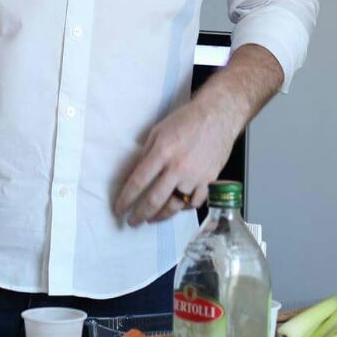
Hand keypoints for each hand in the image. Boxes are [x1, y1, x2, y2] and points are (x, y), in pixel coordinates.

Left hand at [114, 95, 242, 225]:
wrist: (218, 115)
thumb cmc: (186, 119)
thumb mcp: (158, 131)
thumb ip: (145, 153)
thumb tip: (133, 174)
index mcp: (162, 152)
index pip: (138, 182)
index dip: (126, 199)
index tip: (119, 209)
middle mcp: (178, 167)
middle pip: (154, 200)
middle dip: (139, 214)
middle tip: (132, 221)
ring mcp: (195, 176)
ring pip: (174, 206)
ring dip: (160, 216)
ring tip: (151, 219)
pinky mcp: (209, 180)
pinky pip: (195, 202)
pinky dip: (184, 208)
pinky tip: (176, 207)